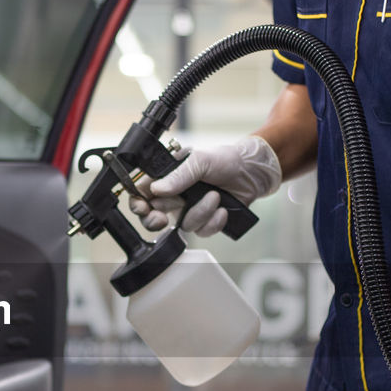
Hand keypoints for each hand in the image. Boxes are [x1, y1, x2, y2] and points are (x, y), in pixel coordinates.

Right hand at [128, 135, 280, 236]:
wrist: (252, 171)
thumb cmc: (225, 160)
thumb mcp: (200, 161)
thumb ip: (178, 175)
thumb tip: (157, 189)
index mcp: (167, 177)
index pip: (142, 193)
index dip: (138, 203)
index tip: (143, 208)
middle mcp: (175, 195)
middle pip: (152, 216)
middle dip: (155, 220)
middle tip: (162, 218)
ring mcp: (189, 209)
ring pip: (182, 224)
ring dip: (200, 212)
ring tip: (215, 196)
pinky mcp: (205, 220)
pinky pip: (201, 231)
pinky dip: (213, 221)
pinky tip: (222, 209)